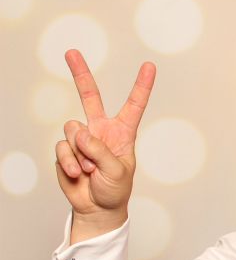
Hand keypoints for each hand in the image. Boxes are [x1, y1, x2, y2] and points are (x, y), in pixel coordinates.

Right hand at [54, 49, 155, 241]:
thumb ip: (100, 150)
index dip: (141, 86)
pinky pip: (62, 147)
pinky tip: (77, 173)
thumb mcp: (117, 172)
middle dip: (80, 74)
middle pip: (89, 97)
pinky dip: (69, 161)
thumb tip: (80, 132)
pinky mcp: (66, 149)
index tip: (149, 66)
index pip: (133, 105)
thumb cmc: (115, 190)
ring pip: (72, 129)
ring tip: (89, 169)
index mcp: (123, 133)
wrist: (97, 208)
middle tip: (71, 52)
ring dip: (80, 153)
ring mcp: (82, 139)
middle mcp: (101, 131)